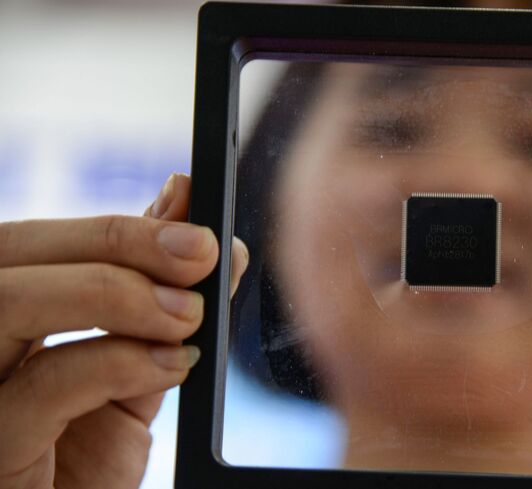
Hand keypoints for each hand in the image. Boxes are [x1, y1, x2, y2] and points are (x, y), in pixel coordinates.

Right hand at [0, 173, 248, 488]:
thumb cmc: (81, 454)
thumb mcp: (129, 367)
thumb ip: (155, 295)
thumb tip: (191, 212)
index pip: (29, 243)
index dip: (114, 225)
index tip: (194, 221)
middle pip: (9, 253)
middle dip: (117, 242)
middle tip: (200, 254)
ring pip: (5, 300)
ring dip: (112, 292)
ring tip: (186, 315)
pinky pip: (38, 390)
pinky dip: (116, 363)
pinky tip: (172, 366)